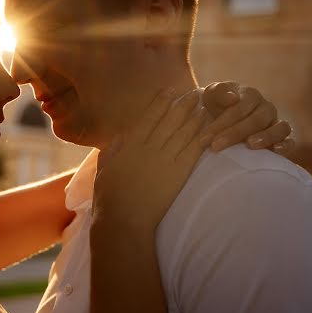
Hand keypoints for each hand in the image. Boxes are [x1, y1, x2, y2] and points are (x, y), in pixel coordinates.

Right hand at [93, 88, 206, 234]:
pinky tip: (208, 129)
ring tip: (205, 106)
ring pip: (183, 133)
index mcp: (130, 146)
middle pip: (170, 121)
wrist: (124, 221)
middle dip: (183, 105)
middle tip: (195, 93)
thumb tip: (121, 136)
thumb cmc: (109, 200)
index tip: (170, 91)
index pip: (148, 118)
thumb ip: (111, 151)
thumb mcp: (103, 171)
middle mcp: (149, 149)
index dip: (160, 103)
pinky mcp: (177, 175)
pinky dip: (201, 138)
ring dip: (195, 118)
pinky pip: (192, 151)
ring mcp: (164, 161)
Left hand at [200, 81, 293, 153]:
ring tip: (249, 145)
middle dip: (235, 134)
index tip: (204, 139)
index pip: (239, 108)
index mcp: (250, 95)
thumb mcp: (211, 95)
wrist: (220, 116)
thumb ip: (219, 92)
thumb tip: (232, 98)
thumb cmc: (215, 105)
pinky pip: (290, 140)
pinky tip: (276, 151)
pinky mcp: (281, 138)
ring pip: (280, 128)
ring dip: (266, 137)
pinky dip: (286, 145)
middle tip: (215, 146)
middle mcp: (266, 107)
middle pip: (257, 120)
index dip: (222, 123)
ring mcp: (276, 122)